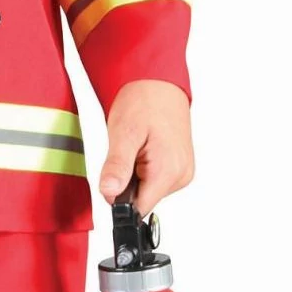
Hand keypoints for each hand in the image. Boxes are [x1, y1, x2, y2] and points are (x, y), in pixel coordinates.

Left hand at [99, 80, 193, 215]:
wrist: (157, 83)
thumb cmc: (143, 101)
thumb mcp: (123, 133)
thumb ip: (117, 166)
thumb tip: (109, 193)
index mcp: (169, 171)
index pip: (139, 208)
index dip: (118, 198)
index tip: (110, 179)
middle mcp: (181, 175)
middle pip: (142, 200)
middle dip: (125, 184)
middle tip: (123, 154)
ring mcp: (182, 172)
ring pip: (146, 190)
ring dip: (132, 175)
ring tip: (134, 148)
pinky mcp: (178, 167)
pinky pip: (153, 179)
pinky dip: (141, 169)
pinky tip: (142, 150)